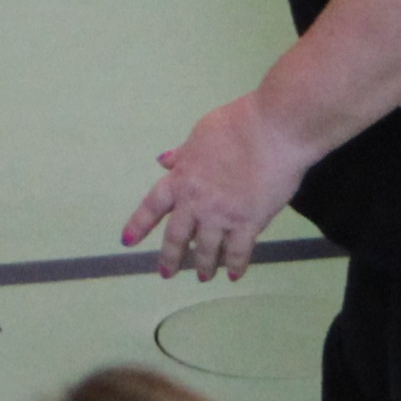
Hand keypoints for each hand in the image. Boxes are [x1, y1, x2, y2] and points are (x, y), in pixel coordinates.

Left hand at [121, 91, 312, 282]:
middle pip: (177, 237)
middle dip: (171, 258)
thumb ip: (182, 154)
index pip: (152, 206)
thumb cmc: (237, 124)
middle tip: (167, 273)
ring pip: (208, 251)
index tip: (127, 241)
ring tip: (204, 276)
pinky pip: (239, 252)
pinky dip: (236, 265)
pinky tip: (234, 274)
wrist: (272, 129)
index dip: (139, 225)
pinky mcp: (249, 223)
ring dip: (204, 266)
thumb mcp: (200, 133)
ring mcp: (222, 215)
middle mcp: (197, 202)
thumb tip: (163, 161)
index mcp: (181, 178)